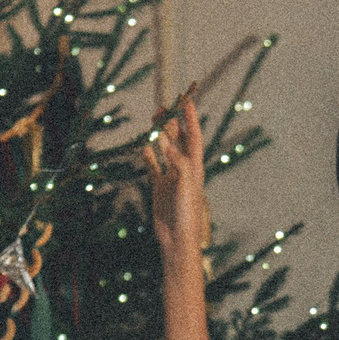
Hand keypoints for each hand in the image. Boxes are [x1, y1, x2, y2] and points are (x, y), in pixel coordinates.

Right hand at [144, 90, 206, 264]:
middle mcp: (184, 168)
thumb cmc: (187, 213)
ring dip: (160, 135)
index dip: (190, 118)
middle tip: (161, 107)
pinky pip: (153, 167)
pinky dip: (149, 156)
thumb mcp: (185, 184)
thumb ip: (176, 160)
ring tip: (153, 121)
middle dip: (172, 123)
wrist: (178, 239)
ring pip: (165, 150)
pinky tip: (144, 146)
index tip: (185, 100)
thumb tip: (164, 138)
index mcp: (195, 166)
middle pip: (178, 140)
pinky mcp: (159, 187)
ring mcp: (171, 177)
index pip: (193, 136)